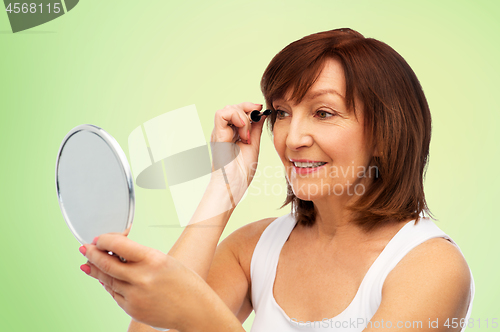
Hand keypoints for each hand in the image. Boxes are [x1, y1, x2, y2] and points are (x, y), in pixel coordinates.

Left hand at [79, 233, 219, 330]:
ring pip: (107, 280)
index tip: (99, 238)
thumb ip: (141, 258)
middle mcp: (142, 278)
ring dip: (96, 270)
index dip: (104, 240)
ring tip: (87, 263)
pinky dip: (109, 285)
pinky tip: (106, 280)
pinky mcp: (132, 310)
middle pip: (106, 264)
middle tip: (84, 248)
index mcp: (153, 260)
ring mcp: (135, 296)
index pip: (119, 245)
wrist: (196, 311)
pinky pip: (115, 295)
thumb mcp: (166, 262)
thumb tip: (117, 253)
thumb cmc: (186, 284)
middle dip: (92, 254)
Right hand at [209, 102, 268, 204]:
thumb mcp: (253, 145)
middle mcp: (224, 131)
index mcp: (232, 133)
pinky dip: (235, 118)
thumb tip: (261, 114)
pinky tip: (244, 133)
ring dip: (242, 117)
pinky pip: (221, 114)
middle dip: (247, 108)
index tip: (261, 110)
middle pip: (233, 106)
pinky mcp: (217, 136)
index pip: (238, 110)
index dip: (250, 107)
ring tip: (248, 135)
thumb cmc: (242, 172)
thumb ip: (255, 129)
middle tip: (256, 120)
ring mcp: (219, 133)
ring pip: (227, 108)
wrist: (234, 185)